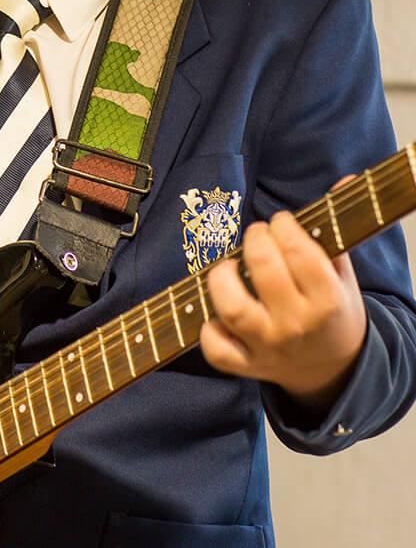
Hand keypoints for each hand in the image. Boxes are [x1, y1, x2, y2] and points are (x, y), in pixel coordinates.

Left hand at [201, 180, 366, 411]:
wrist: (331, 370)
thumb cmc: (332, 313)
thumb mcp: (342, 275)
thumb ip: (335, 231)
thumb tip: (344, 181)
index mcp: (328, 301)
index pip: (301, 254)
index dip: (285, 228)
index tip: (280, 221)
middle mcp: (296, 325)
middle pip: (264, 272)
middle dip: (255, 241)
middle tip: (256, 234)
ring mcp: (267, 346)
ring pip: (232, 309)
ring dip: (222, 278)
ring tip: (228, 266)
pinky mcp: (244, 364)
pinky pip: (215, 349)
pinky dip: (208, 329)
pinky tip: (216, 312)